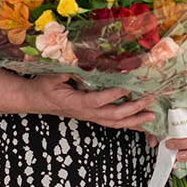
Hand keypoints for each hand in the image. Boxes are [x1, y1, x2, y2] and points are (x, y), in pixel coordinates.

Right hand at [32, 75, 151, 130]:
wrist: (35, 99)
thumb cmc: (44, 87)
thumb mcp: (52, 75)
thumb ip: (69, 70)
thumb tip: (85, 63)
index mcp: (75, 102)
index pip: (97, 100)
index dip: (112, 95)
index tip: (127, 86)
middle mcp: (85, 112)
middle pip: (112, 115)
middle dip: (132, 109)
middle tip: (148, 100)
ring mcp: (90, 116)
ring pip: (115, 123)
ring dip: (135, 120)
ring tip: (151, 116)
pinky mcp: (93, 116)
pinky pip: (113, 123)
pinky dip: (129, 123)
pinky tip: (141, 123)